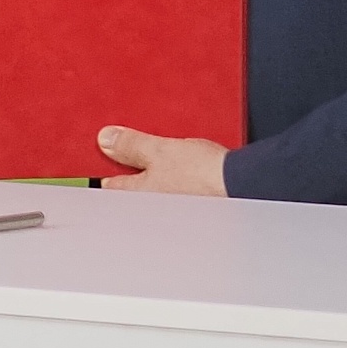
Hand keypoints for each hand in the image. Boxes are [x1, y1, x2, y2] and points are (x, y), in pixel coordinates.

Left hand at [98, 126, 228, 195]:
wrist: (240, 186)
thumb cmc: (203, 176)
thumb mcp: (160, 151)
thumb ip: (131, 146)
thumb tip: (106, 140)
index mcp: (137, 194)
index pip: (111, 182)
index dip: (106, 164)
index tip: (106, 149)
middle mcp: (152, 206)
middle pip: (133, 184)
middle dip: (132, 166)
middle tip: (135, 144)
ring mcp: (171, 207)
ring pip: (155, 185)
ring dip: (157, 170)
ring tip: (165, 149)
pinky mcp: (192, 203)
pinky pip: (175, 186)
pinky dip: (176, 174)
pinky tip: (184, 160)